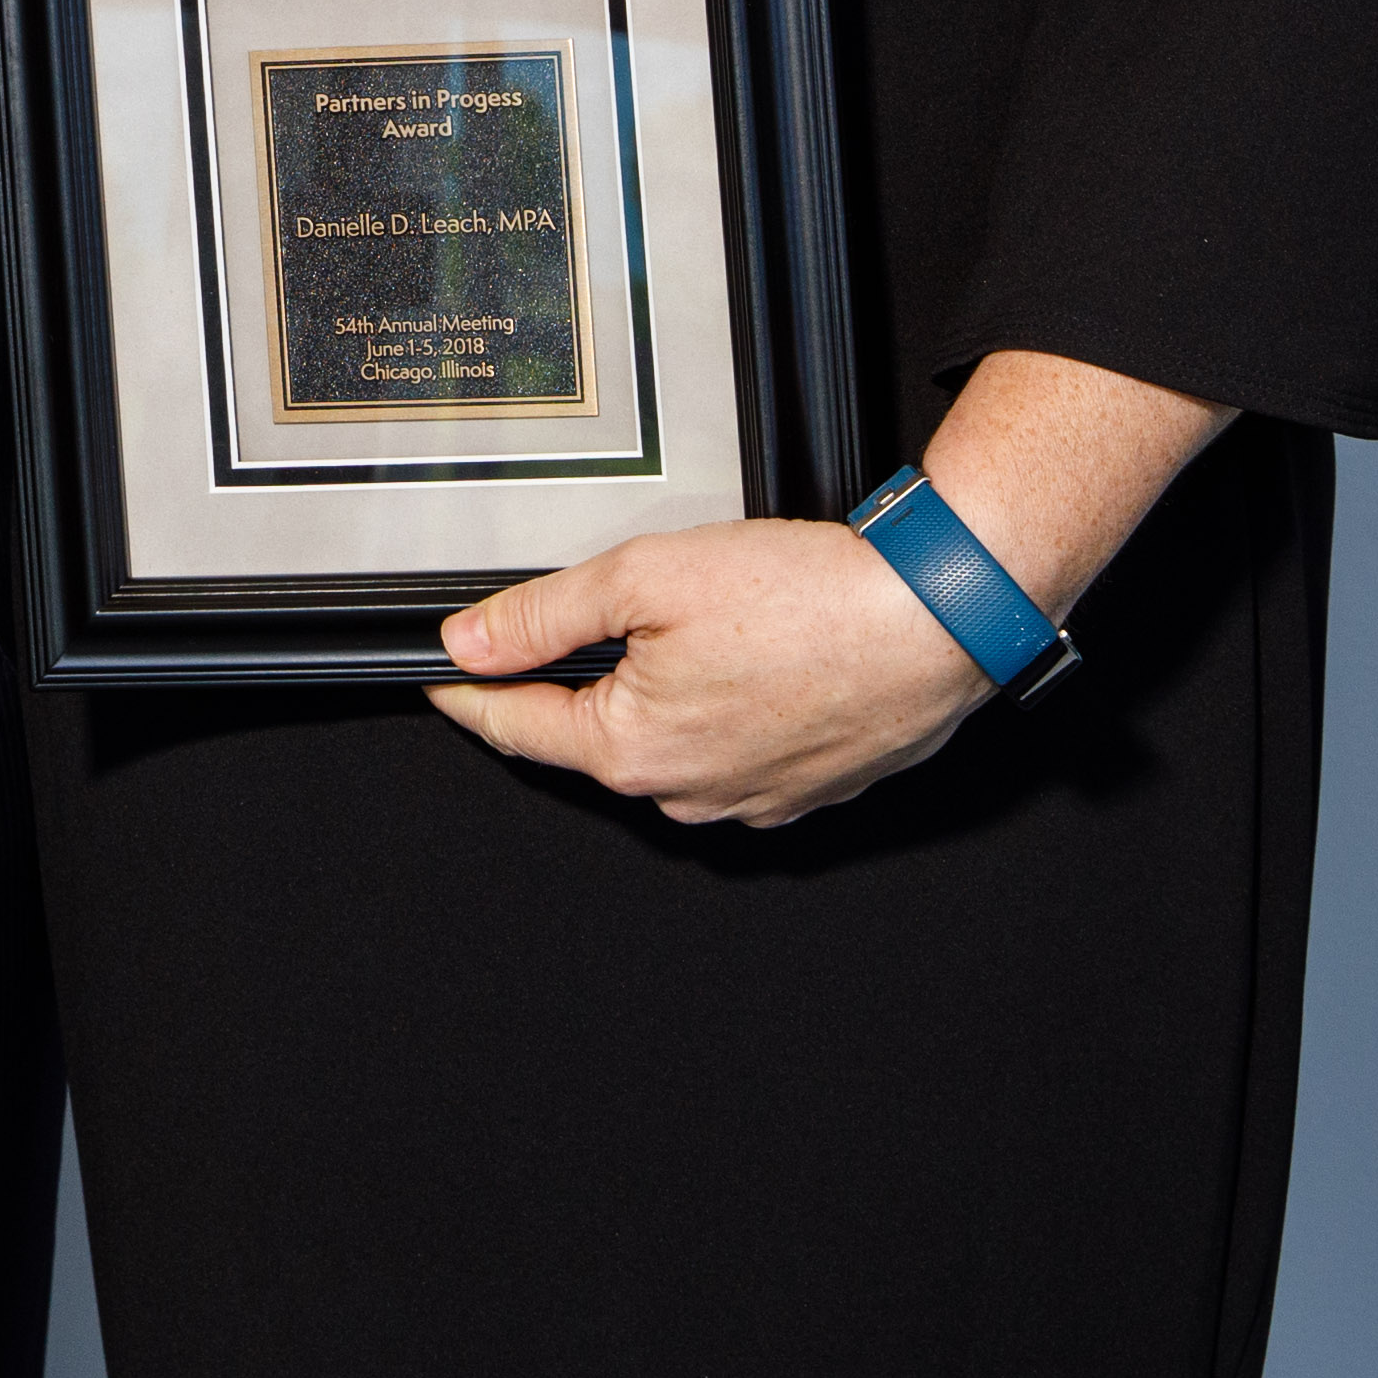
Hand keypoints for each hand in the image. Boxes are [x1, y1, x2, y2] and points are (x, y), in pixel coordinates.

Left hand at [421, 516, 1000, 824]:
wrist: (933, 619)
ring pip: (670, 746)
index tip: (444, 681)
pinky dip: (728, 711)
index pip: (517, 728)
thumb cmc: (808, 601)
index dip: (471, 694)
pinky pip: (736, 753)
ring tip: (705, 627)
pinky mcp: (805, 790)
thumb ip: (543, 614)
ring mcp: (751, 800)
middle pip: (595, 737)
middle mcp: (687, 793)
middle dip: (583, 683)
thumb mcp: (644, 577)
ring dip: (663, 698)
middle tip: (605, 619)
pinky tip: (755, 659)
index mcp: (632, 750)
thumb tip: (470, 642)